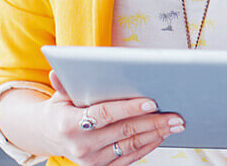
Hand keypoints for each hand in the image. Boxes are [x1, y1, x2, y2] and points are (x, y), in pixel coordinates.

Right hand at [41, 71, 182, 164]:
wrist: (50, 137)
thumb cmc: (61, 110)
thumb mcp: (60, 96)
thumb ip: (65, 85)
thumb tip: (59, 70)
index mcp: (70, 125)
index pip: (105, 114)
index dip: (130, 108)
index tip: (152, 102)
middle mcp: (81, 146)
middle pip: (124, 131)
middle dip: (154, 122)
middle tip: (176, 115)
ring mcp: (91, 161)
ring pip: (131, 145)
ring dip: (156, 134)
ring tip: (175, 124)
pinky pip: (130, 157)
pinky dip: (148, 146)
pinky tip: (161, 135)